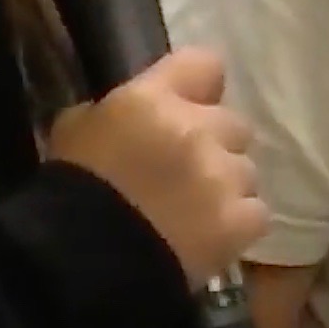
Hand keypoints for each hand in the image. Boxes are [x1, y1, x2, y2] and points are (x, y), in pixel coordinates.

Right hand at [47, 47, 268, 288]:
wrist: (83, 262)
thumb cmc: (73, 188)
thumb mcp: (76, 128)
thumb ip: (114, 111)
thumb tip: (131, 117)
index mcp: (155, 99)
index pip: (206, 65)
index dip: (200, 85)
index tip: (190, 104)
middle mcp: (198, 129)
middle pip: (233, 124)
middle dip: (215, 143)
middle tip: (187, 170)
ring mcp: (223, 175)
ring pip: (246, 170)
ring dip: (227, 185)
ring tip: (197, 211)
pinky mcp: (240, 221)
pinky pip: (256, 212)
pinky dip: (239, 223)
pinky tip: (212, 235)